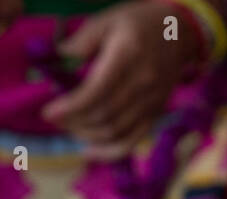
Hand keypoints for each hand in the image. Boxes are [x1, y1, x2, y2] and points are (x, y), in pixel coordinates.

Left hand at [42, 2, 198, 160]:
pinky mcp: (155, 113)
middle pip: (104, 116)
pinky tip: (89, 150)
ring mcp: (151, 102)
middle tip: (55, 119)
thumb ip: (83, 39)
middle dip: (74, 122)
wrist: (179, 33)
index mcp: (128, 56)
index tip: (48, 113)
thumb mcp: (108, 19)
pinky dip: (109, 151)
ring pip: (115, 132)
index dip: (70, 107)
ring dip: (87, 135)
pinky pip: (132, 141)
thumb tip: (62, 55)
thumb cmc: (139, 23)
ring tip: (70, 127)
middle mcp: (142, 83)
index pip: (96, 92)